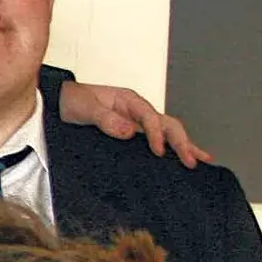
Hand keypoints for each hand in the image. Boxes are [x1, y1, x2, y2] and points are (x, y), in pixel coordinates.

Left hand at [59, 82, 206, 167]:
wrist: (61, 102)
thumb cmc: (72, 102)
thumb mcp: (85, 109)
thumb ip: (105, 119)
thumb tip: (128, 131)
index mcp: (129, 101)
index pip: (150, 118)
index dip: (156, 135)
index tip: (158, 152)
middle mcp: (137, 110)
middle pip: (167, 124)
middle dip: (181, 142)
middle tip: (190, 161)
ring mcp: (137, 122)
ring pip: (168, 131)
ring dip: (184, 145)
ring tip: (201, 159)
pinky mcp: (132, 133)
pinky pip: (156, 139)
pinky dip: (171, 147)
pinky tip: (182, 157)